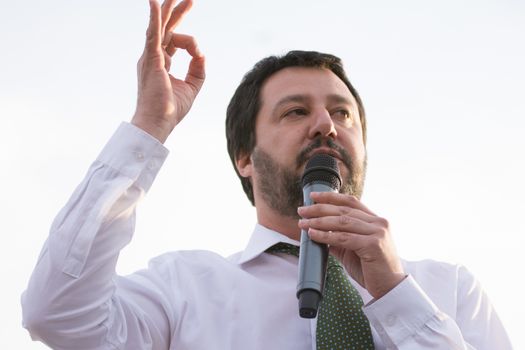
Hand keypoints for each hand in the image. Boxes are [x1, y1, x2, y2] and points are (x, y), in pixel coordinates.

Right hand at [131, 0, 204, 142]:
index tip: (199, 54)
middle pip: (166, 29)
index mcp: (161, 63)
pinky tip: (156, 3)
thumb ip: (198, 69)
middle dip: (178, 13)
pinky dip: (155, 18)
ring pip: (159, 27)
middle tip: (189, 0)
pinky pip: (153, 34)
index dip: (190, 42)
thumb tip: (202, 53)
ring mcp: (150, 57)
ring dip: (168, 10)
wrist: (157, 123)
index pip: (174, 42)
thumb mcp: (192, 87)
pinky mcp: (152, 60)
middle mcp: (153, 57)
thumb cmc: (170, 110)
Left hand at [297, 192, 405, 298]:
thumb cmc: (372, 270)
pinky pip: (343, 237)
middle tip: (302, 210)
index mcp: (376, 220)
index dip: (331, 197)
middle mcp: (379, 222)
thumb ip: (339, 239)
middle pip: (344, 210)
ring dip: (319, 221)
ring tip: (303, 223)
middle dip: (319, 209)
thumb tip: (317, 231)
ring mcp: (377, 232)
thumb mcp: (353, 250)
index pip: (351, 202)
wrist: (390, 289)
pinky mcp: (373, 245)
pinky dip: (325, 235)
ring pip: (342, 222)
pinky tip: (313, 234)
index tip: (313, 196)